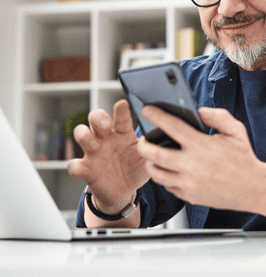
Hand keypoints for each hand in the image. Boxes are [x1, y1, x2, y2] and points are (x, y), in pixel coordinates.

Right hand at [67, 99, 149, 213]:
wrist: (124, 192)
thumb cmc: (136, 169)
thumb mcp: (147, 159)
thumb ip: (153, 148)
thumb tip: (162, 137)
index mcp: (123, 134)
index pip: (121, 118)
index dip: (121, 111)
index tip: (122, 104)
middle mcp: (107, 139)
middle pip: (96, 118)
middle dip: (99, 117)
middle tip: (107, 125)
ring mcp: (94, 152)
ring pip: (82, 134)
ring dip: (85, 136)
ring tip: (94, 145)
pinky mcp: (85, 169)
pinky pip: (74, 164)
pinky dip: (74, 165)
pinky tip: (79, 167)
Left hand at [137, 106, 261, 211]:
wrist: (253, 188)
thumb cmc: (244, 158)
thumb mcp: (236, 130)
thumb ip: (217, 116)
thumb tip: (199, 111)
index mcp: (202, 146)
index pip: (172, 127)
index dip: (157, 116)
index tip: (147, 110)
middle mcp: (192, 165)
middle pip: (154, 154)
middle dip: (143, 145)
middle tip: (142, 140)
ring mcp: (189, 182)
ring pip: (157, 174)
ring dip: (150, 163)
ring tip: (152, 157)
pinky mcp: (189, 196)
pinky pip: (168, 186)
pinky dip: (165, 178)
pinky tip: (169, 170)